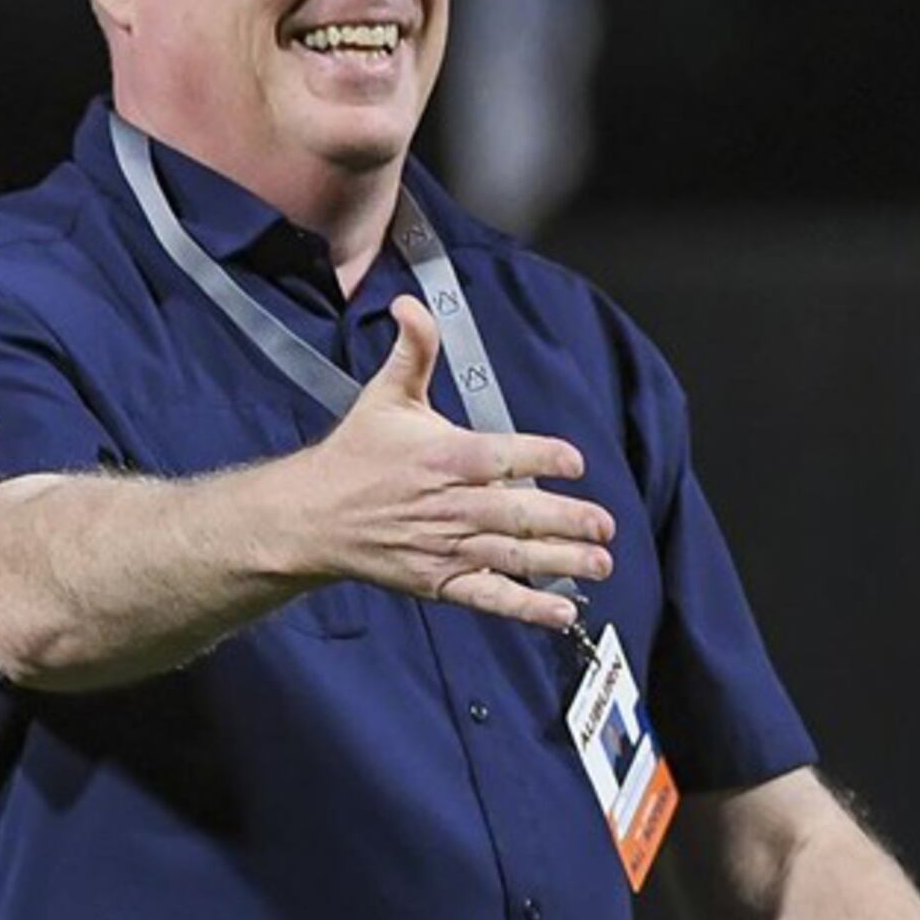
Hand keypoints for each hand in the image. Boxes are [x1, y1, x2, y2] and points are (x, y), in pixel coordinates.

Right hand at [272, 295, 614, 630]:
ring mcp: (447, 546)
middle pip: (517, 513)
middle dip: (566, 519)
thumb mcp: (385, 396)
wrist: (314, 517)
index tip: (575, 461)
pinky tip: (562, 614)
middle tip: (604, 524)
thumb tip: (410, 306)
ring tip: (600, 562)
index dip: (542, 456)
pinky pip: (489, 597)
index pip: (502, 455)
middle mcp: (450, 504)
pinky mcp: (440, 581)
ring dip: (561, 561)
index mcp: (444, 456)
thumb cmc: (357, 455)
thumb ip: (412, 351)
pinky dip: (526, 608)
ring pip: (512, 555)